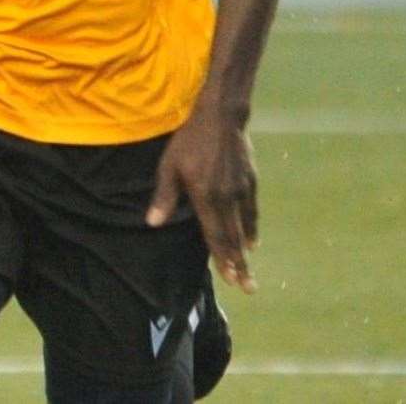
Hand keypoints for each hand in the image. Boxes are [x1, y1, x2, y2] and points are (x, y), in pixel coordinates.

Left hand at [145, 105, 257, 293]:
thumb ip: (164, 196)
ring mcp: (241, 190)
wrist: (220, 117)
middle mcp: (226, 199)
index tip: (229, 279)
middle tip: (248, 288)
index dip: (221, 258)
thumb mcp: (170, 166)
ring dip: (246, 251)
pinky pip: (252, 211)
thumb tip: (152, 223)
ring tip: (249, 272)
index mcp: (205, 197)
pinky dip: (252, 227)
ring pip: (244, 227)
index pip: (214, 235)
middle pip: (233, 238)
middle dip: (239, 265)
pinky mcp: (249, 181)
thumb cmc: (189, 141)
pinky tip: (253, 240)